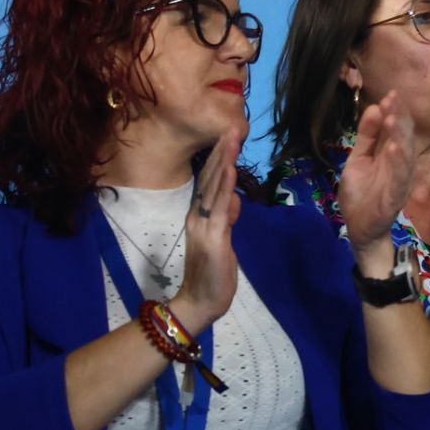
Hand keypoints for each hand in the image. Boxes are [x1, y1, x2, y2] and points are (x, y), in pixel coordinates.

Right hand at [169, 127, 244, 333]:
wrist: (200, 301)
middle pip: (209, 179)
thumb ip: (226, 219)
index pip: (208, 183)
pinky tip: (230, 170)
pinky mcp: (213, 237)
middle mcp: (197, 216)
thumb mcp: (223, 240)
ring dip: (223, 162)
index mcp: (198, 216)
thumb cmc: (212, 273)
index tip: (226, 139)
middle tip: (230, 128)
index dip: (217, 160)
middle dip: (220, 153)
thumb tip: (233, 199)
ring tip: (230, 139)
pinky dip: (224, 187)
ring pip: (213, 187)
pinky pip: (219, 207)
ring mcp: (203, 225)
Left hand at [340, 92, 415, 273]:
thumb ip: (367, 135)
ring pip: (404, 155)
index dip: (396, 111)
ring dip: (399, 136)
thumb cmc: (362, 192)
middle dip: (399, 117)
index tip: (391, 93)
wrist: (360, 227)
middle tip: (393, 98)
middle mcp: (400, 165)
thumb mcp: (359, 158)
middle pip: (403, 137)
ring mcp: (399, 181)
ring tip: (392, 117)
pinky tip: (392, 148)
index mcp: (392, 154)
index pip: (397, 128)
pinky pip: (398, 178)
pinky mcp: (394, 197)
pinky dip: (397, 163)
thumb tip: (375, 107)